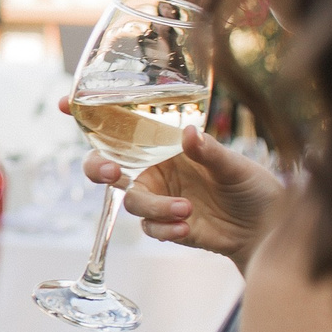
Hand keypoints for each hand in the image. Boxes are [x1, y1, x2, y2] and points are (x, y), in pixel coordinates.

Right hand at [63, 106, 281, 270]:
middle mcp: (154, 168)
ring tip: (186, 211)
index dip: (88, 114)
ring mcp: (158, 197)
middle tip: (110, 173)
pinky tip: (186, 228)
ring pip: (131, 201)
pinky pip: (149, 228)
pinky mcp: (166, 226)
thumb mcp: (235, 165)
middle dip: (98, 168)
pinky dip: (164, 229)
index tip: (65, 103)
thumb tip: (189, 134)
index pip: (122, 126)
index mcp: (165, 143)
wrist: (265, 228)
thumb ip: (209, 152)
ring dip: (153, 207)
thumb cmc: (253, 186)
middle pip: (106, 165)